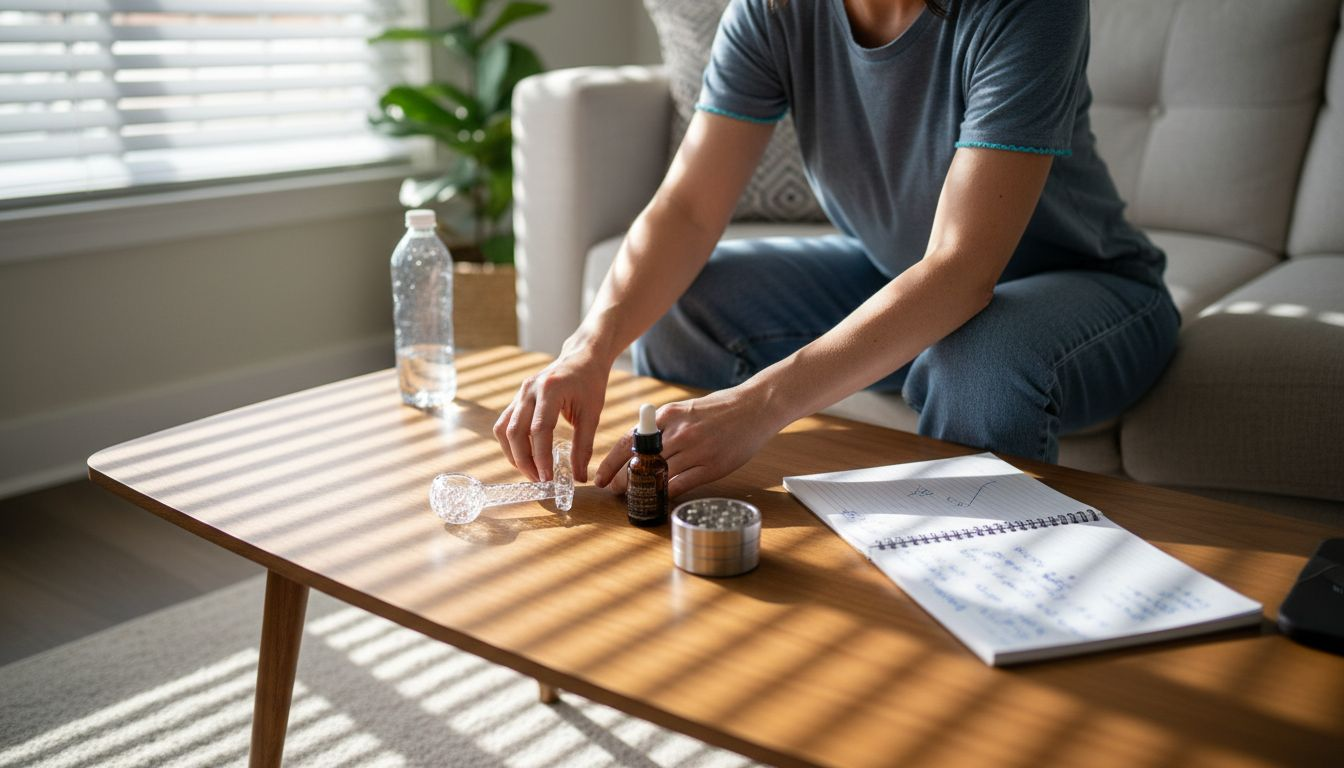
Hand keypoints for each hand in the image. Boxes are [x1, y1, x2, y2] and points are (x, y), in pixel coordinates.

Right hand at [494, 348, 607, 482]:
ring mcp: (520, 393)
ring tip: (530, 471)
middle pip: (515, 431)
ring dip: (513, 453)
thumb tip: (579, 477)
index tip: (547, 478)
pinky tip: (525, 455)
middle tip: (538, 480)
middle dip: (523, 460)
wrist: (582, 357)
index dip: (541, 457)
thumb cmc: (590, 383)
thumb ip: (583, 447)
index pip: (539, 430)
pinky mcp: (517, 398)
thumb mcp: (592, 414)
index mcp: (550, 390)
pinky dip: (512, 442)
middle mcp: (529, 390)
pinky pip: (506, 423)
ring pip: (504, 428)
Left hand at [593, 385, 779, 498]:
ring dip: (642, 490)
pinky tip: (659, 499)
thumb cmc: (721, 409)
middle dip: (622, 480)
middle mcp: (679, 432)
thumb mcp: (685, 410)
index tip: (601, 476)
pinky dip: (666, 494)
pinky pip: (680, 485)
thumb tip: (639, 447)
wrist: (756, 407)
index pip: (629, 441)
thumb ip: (664, 427)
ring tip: (633, 498)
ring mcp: (696, 450)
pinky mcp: (711, 467)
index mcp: (669, 415)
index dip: (611, 462)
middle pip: (639, 463)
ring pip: (658, 476)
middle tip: (613, 491)